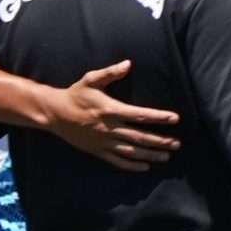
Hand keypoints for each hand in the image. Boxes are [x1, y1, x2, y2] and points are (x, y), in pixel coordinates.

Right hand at [43, 58, 181, 171]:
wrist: (54, 113)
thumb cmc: (75, 94)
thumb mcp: (91, 80)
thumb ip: (110, 73)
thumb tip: (128, 63)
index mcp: (111, 110)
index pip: (140, 115)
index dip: (159, 117)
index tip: (175, 118)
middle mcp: (109, 128)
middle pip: (140, 136)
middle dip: (160, 141)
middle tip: (177, 144)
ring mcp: (103, 142)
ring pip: (131, 151)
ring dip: (150, 155)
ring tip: (167, 156)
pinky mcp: (97, 151)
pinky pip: (117, 161)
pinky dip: (131, 165)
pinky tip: (145, 167)